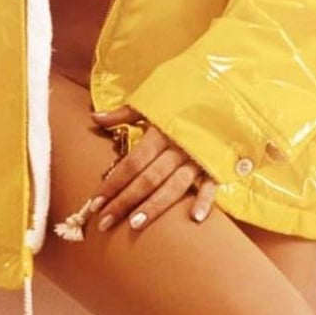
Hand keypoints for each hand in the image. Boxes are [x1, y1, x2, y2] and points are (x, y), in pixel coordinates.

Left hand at [88, 105, 217, 232]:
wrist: (220, 89)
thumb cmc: (180, 101)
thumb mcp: (152, 102)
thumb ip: (124, 114)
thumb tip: (95, 117)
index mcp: (160, 131)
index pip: (132, 163)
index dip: (112, 183)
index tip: (95, 204)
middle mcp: (178, 146)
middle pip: (148, 179)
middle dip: (125, 201)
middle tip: (105, 223)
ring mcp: (199, 157)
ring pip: (175, 186)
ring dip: (155, 206)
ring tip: (135, 225)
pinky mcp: (217, 164)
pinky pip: (212, 184)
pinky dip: (206, 200)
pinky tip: (195, 219)